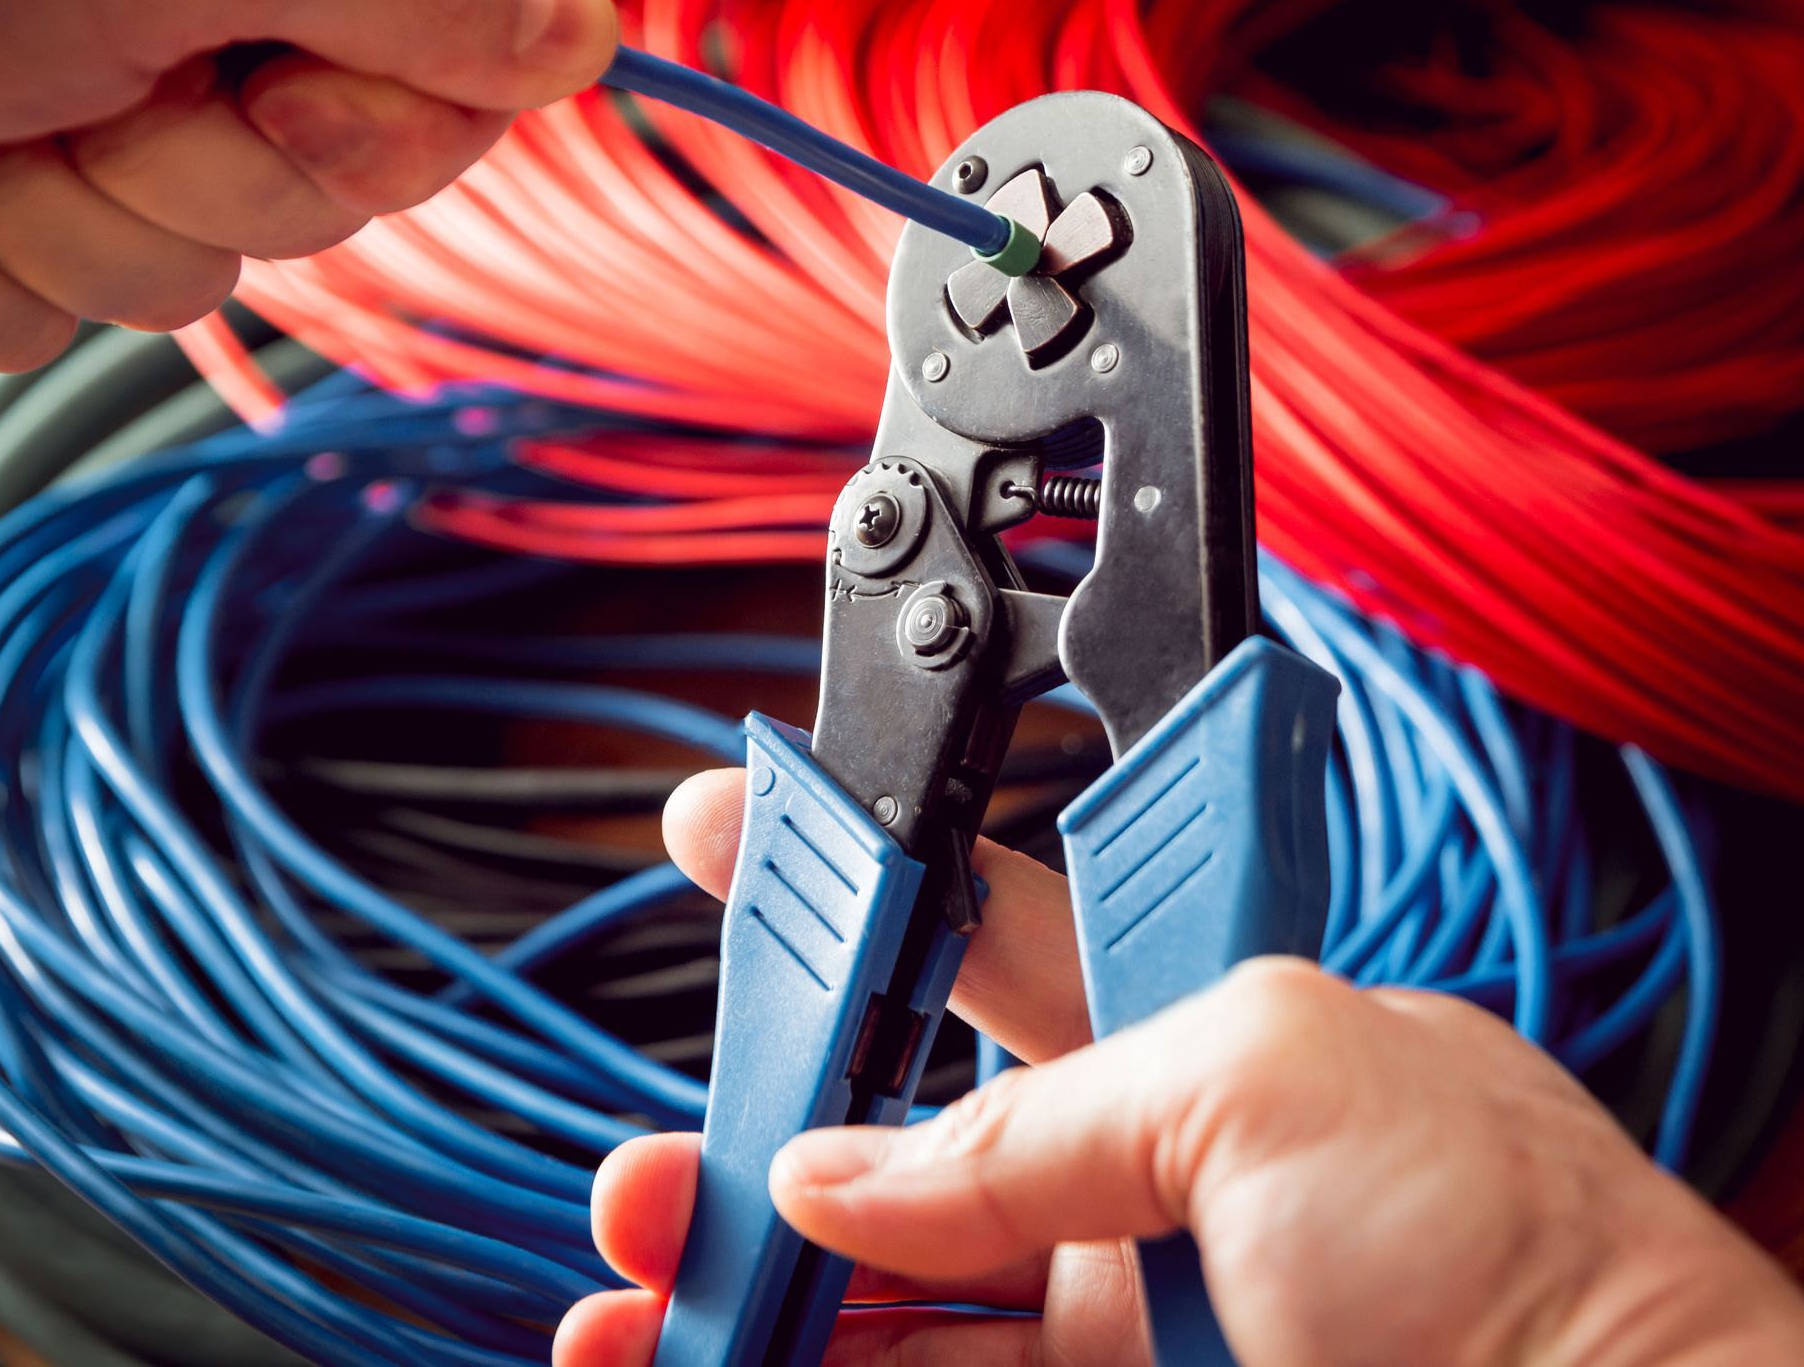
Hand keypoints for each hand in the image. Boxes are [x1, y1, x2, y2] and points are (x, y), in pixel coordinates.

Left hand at [0, 0, 614, 368]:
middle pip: (333, 177)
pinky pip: (58, 309)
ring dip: (76, 223)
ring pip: (196, 266)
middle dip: (204, 172)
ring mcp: (90, 93)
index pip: (453, 54)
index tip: (271, 93)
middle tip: (83, 86)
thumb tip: (595, 38)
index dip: (386, 121)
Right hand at [557, 768, 1803, 1365]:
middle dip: (752, 1143)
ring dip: (741, 1294)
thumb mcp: (1269, 1075)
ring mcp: (1113, 1334)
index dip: (851, 888)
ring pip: (880, 1310)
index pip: (977, 937)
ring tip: (630, 1300)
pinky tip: (699, 1365)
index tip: (731, 836)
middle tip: (655, 1168)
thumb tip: (844, 1173)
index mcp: (1184, 1042)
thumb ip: (1036, 1116)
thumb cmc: (1520, 1252)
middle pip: (893, 1157)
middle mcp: (1136, 1190)